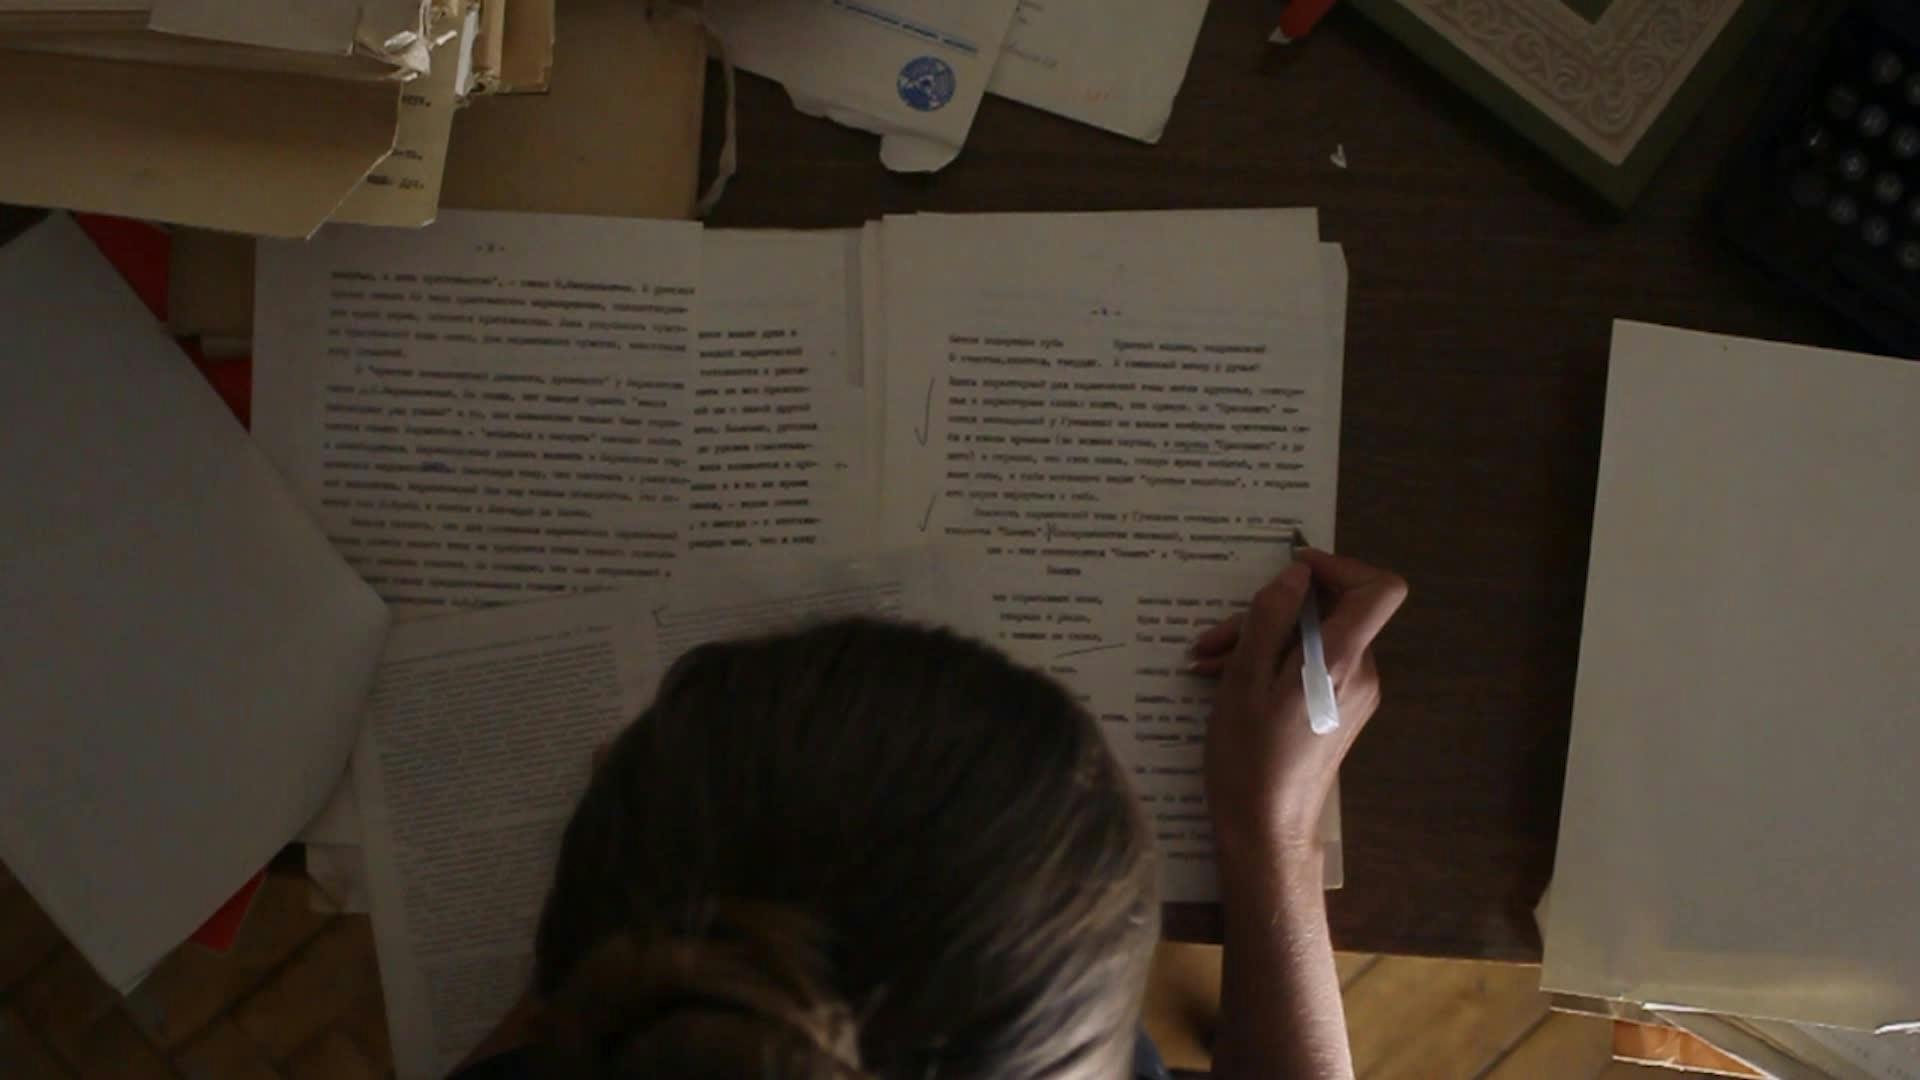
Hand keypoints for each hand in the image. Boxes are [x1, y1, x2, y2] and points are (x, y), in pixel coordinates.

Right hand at [1190, 549, 1407, 857]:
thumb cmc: (1249, 759)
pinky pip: (1310, 667)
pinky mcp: (1338, 711)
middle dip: (1270, 613)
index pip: (1378, 589)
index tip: (1292, 571)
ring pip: (1313, 640)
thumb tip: (1297, 575)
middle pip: (1330, 614)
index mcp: (1340, 662)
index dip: (1339, 566)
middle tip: (1214, 637)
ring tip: (1208, 662)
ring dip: (1260, 640)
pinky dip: (1271, 664)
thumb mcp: (1244, 680)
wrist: (1265, 831)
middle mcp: (1360, 674)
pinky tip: (1226, 680)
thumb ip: (1270, 619)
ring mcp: (1353, 695)